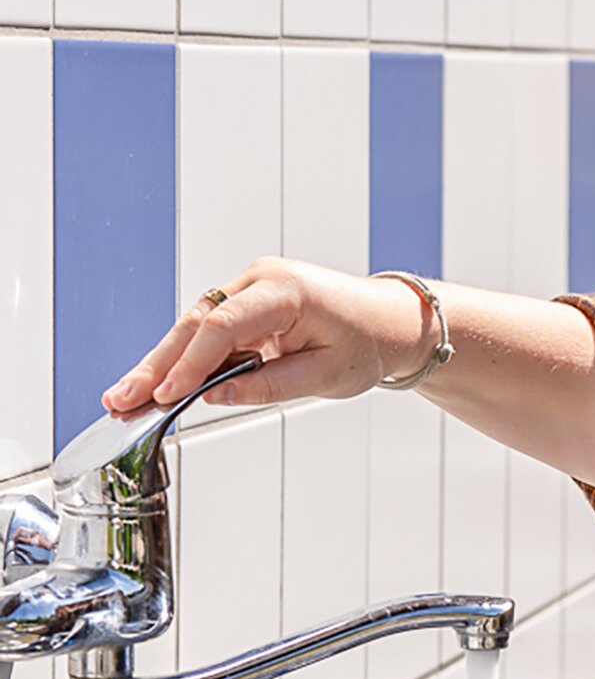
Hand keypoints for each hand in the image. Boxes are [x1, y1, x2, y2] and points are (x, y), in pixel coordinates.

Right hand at [101, 257, 430, 413]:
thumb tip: (213, 397)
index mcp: (286, 292)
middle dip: (156, 365)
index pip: (223, 327)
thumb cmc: (368, 345)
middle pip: (196, 324)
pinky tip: (159, 384)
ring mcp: (250, 286)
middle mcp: (261, 280)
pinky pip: (209, 329)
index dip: (189, 364)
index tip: (163, 394)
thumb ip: (269, 386)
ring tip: (127, 399)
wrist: (390, 322)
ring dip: (162, 363)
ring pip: (194, 326)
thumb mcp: (326, 376)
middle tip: (120, 399)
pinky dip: (185, 357)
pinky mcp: (246, 300)